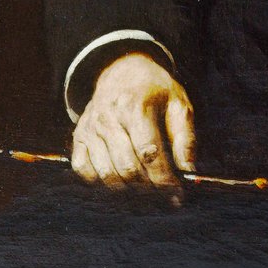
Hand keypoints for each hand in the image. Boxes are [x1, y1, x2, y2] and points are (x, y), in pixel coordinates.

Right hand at [71, 52, 195, 204]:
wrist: (122, 71)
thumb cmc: (154, 90)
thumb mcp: (178, 103)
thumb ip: (184, 136)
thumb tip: (188, 170)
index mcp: (136, 107)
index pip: (150, 153)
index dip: (164, 179)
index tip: (177, 195)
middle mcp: (109, 118)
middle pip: (128, 168)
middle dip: (149, 189)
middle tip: (163, 196)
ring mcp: (90, 128)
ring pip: (106, 174)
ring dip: (128, 191)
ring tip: (146, 192)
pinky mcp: (79, 136)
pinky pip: (83, 170)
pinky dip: (100, 183)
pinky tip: (119, 180)